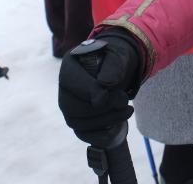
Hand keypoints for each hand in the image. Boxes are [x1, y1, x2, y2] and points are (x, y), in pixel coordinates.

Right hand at [57, 31, 141, 145]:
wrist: (119, 73)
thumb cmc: (116, 62)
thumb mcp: (118, 57)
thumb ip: (113, 67)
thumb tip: (105, 84)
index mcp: (70, 66)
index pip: (71, 80)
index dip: (88, 90)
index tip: (106, 96)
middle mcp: (65, 89)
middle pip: (73, 106)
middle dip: (102, 107)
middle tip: (124, 100)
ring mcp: (69, 107)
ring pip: (78, 122)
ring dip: (106, 119)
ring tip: (127, 110)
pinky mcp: (78, 121)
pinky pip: (84, 134)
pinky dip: (102, 134)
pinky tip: (119, 125)